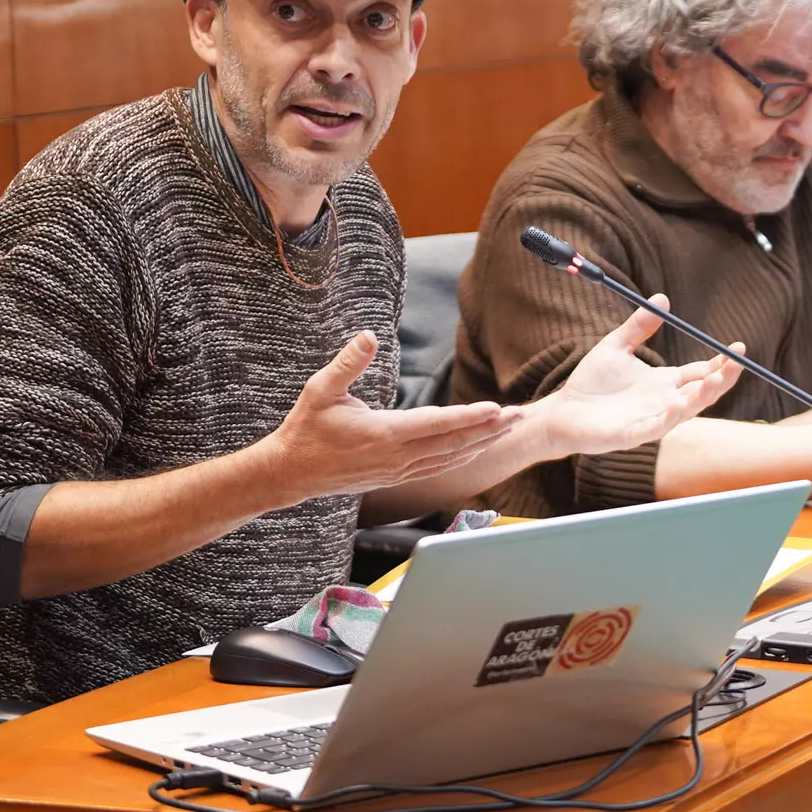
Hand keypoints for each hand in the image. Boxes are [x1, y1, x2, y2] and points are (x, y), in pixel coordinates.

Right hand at [260, 331, 517, 500]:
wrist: (291, 473)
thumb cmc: (306, 428)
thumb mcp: (321, 390)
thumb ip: (348, 363)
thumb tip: (369, 336)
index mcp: (383, 434)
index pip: (436, 424)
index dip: (469, 417)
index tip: (495, 408)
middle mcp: (397, 457)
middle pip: (453, 443)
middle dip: (489, 430)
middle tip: (520, 415)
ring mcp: (398, 470)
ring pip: (450, 458)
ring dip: (481, 443)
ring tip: (507, 429)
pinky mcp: (396, 476)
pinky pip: (438, 466)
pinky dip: (462, 456)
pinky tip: (477, 446)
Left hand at [539, 296, 745, 456]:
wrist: (562, 411)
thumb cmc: (591, 383)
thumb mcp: (616, 346)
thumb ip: (639, 326)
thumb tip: (661, 297)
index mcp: (664, 383)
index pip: (701, 373)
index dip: (720, 363)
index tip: (737, 348)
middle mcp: (664, 403)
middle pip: (702, 393)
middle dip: (722, 379)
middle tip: (737, 362)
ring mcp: (651, 420)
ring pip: (685, 411)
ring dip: (702, 396)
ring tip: (715, 379)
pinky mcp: (632, 436)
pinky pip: (655, 428)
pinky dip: (668, 417)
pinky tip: (676, 404)